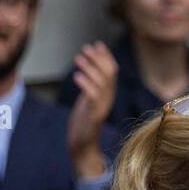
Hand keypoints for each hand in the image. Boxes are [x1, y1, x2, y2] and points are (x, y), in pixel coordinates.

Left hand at [67, 41, 118, 178]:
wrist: (83, 145)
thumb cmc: (83, 122)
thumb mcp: (88, 100)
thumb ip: (91, 85)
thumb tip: (88, 67)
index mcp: (108, 94)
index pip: (112, 71)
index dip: (106, 56)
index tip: (96, 44)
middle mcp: (107, 99)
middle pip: (109, 73)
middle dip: (98, 58)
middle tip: (85, 49)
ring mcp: (101, 107)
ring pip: (102, 83)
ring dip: (90, 68)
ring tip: (77, 58)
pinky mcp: (93, 115)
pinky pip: (93, 96)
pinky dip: (85, 84)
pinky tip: (76, 76)